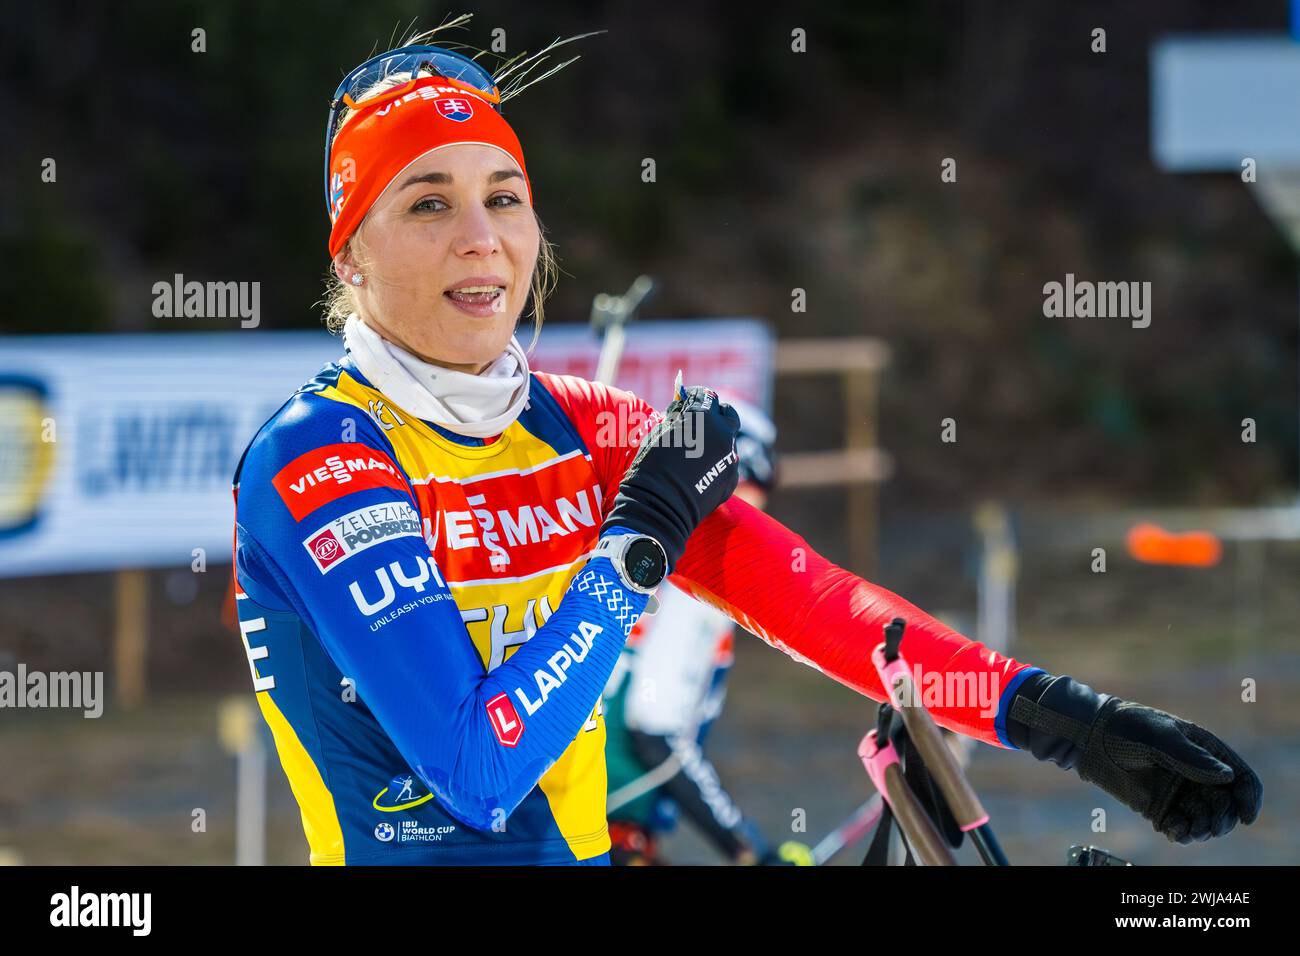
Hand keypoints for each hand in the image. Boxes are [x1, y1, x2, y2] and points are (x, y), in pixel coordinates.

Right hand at [601, 372, 740, 570]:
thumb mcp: (660, 433)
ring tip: (698, 450)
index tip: (688, 401)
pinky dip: (717, 461)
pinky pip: (728, 462)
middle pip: (727, 414)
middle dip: (715, 414)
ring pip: (729, 439)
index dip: (695, 397)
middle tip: (700, 422)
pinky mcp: (731, 478)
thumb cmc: (652, 467)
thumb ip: (677, 419)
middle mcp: (723, 433)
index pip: (706, 396)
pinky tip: (700, 471)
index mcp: (703, 417)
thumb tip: (684, 411)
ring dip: (717, 439)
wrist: (660, 506)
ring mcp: (730, 456)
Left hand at [1008, 674, 1261, 843]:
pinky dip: (1182, 833)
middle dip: (1224, 819)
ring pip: (1206, 820)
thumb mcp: (1158, 737)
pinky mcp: (1160, 807)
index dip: (1249, 798)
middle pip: (1227, 805)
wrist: (1090, 736)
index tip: (1246, 816)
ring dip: (1204, 829)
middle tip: (1210, 824)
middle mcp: (1197, 774)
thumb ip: (1190, 757)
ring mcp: (1179, 791)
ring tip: (1189, 829)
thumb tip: (1227, 776)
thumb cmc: (1126, 727)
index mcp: (1205, 750)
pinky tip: (1172, 830)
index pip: (1241, 777)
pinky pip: (1181, 826)